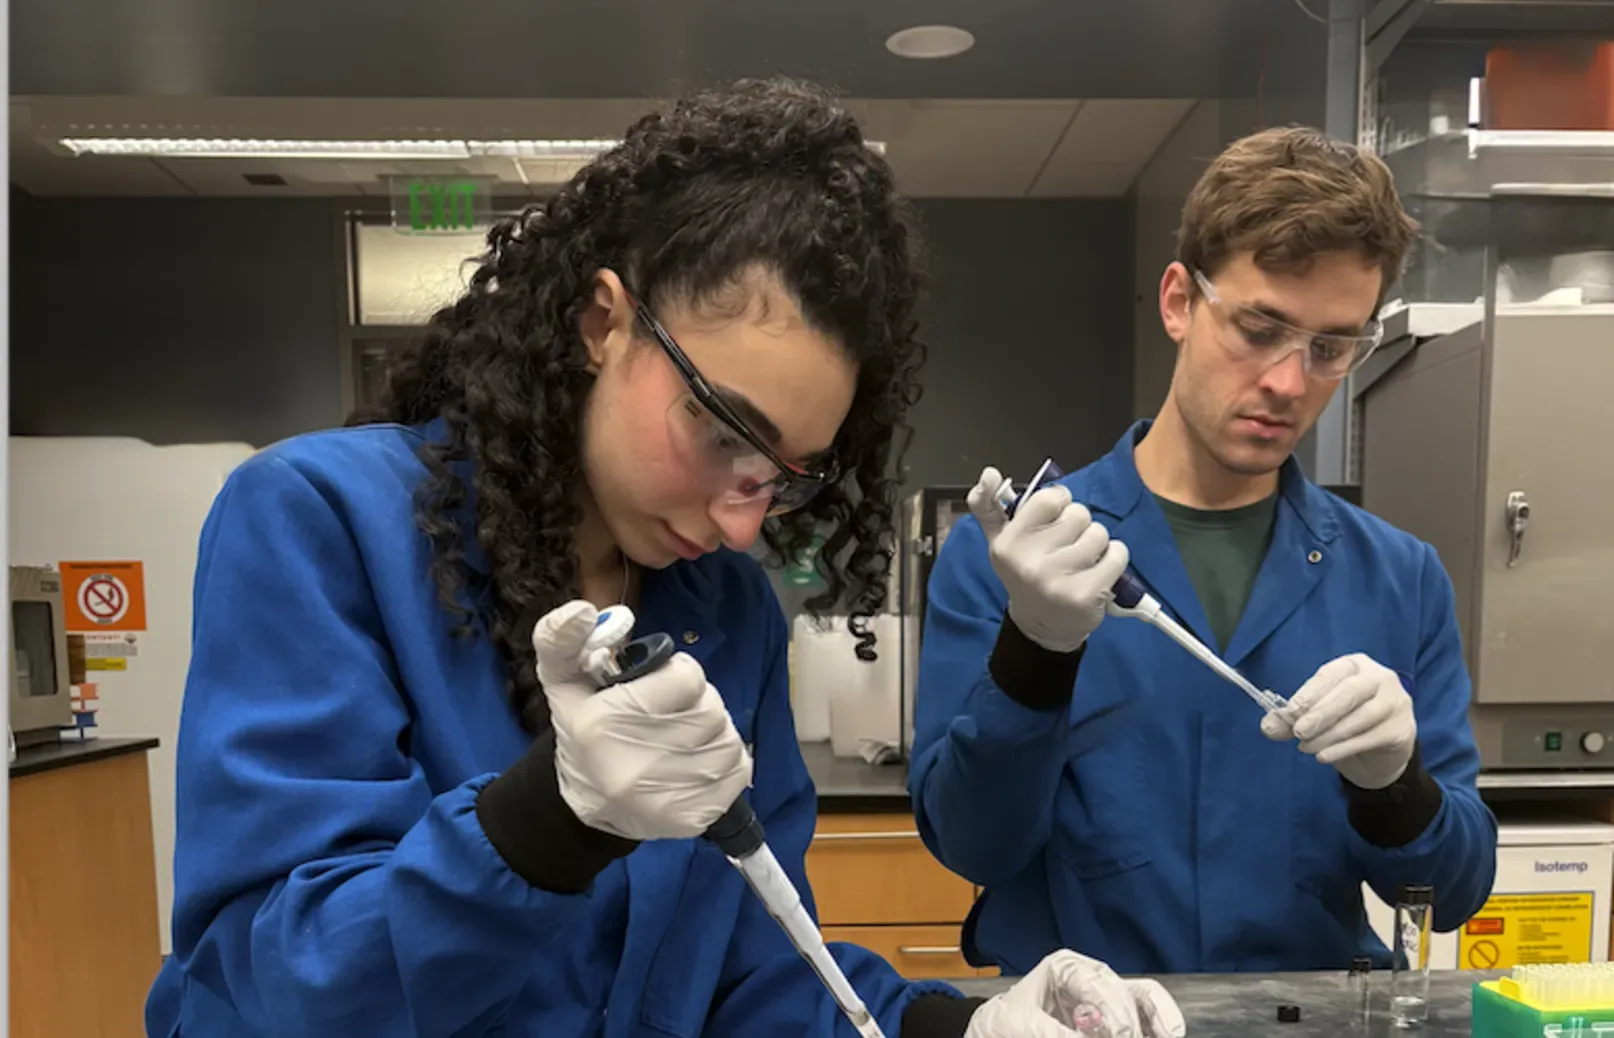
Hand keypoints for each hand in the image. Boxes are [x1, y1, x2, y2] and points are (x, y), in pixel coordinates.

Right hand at [534, 600, 752, 840]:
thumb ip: (561, 639)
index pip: (687, 678)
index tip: (663, 686)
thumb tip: (582, 610)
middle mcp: (637, 765)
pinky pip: (739, 772)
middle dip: (700, 704)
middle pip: (711, 710)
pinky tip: (699, 764)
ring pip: (729, 740)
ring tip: (687, 738)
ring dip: (715, 733)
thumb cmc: (584, 733)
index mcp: (605, 723)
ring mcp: (667, 797)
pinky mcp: (693, 819)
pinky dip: (728, 763)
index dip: (680, 675)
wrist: (587, 807)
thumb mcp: (563, 681)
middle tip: (676, 713)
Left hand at [965, 950, 1185, 1037]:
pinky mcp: (1112, 1020)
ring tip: (1165, 1036)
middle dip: (1131, 1021)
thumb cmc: (1004, 1023)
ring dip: (1158, 1021)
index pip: (1098, 983)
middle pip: (1125, 993)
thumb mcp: (1022, 1025)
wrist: (997, 1033)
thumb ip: (1055, 1034)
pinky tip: (1163, 1035)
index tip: (1119, 1035)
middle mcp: (1091, 977)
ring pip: (1144, 1001)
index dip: (1113, 1011)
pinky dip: (1154, 1026)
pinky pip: (1145, 1017)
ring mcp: (1105, 998)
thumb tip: (1089, 1037)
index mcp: (1066, 967)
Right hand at [967, 466, 1129, 652]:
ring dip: (1097, 545)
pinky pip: (1117, 555)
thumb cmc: (1025, 574)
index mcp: (1008, 544)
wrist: (1041, 626)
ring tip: (1082, 562)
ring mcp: (1057, 581)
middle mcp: (1029, 562)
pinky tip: (1098, 572)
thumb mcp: (1001, 541)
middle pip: (1079, 514)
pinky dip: (1114, 559)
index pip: (1051, 497)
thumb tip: (987, 474)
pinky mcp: (1086, 595)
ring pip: (1099, 534)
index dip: (1061, 505)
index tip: (1054, 523)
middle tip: (1067, 549)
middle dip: (1080, 527)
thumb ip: (989, 506)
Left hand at [1261, 653, 1416, 789]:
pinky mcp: (1403, 729)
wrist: (1381, 751)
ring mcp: (1396, 702)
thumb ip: (1291, 719)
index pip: (1332, 674)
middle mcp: (1380, 677)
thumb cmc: (1345, 722)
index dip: (1310, 692)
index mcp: (1354, 665)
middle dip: (1320, 713)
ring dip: (1329, 734)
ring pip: (1362, 716)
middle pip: (1350, 692)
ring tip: (1306, 747)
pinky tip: (1324, 756)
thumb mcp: (1316, 717)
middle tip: (1298, 731)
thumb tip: (1268, 726)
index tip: (1290, 711)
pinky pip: (1371, 737)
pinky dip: (1344, 748)